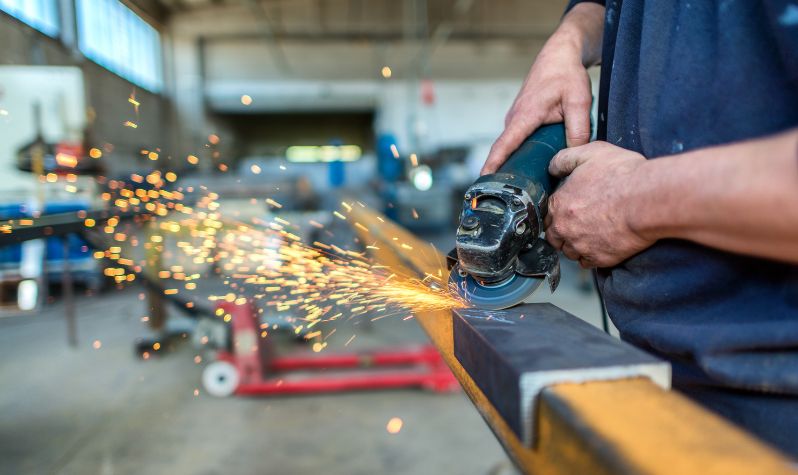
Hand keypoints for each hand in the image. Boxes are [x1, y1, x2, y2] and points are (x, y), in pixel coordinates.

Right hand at [481, 3, 603, 174]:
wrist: (560, 55)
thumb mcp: (579, 101)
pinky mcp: (521, 119)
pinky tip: (534, 166)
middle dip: (506, 173)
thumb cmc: (566, 75)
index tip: (484, 182)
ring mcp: (516, 118)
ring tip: (525, 188)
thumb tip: (576, 154)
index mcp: (525, 116)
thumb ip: (579, 129)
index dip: (493, 165)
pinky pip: (519, 140)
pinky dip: (523, 153)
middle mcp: (515, 118)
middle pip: (506, 151)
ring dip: (516, 163)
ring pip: (514, 146)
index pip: (503, 145)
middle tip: (513, 198)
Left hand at [545, 142, 653, 267]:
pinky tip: (601, 245)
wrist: (647, 200)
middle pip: (554, 236)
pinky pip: (587, 263)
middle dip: (563, 232)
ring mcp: (580, 245)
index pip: (548, 214)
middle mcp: (564, 227)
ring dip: (576, 245)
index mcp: (559, 203)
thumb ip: (565, 159)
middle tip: (580, 225)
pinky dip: (591, 256)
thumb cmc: (622, 176)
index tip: (570, 210)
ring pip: (569, 251)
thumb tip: (552, 167)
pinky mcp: (598, 258)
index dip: (559, 212)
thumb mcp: (590, 153)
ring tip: (592, 235)